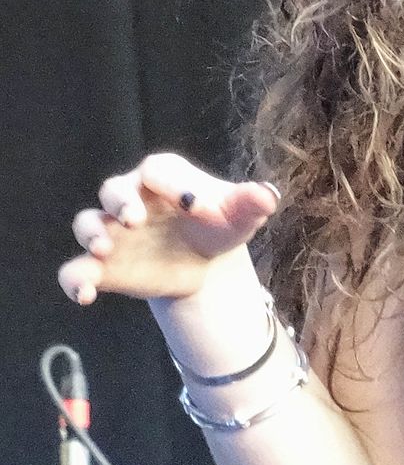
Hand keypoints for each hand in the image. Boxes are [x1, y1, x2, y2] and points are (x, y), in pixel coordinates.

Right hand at [58, 153, 279, 305]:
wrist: (203, 263)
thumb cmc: (219, 225)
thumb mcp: (240, 216)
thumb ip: (252, 203)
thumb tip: (267, 196)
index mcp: (165, 178)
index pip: (158, 169)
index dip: (175, 184)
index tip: (198, 207)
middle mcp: (132, 199)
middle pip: (113, 189)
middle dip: (120, 201)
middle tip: (135, 219)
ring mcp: (113, 232)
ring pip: (87, 222)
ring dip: (91, 232)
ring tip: (104, 247)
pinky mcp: (103, 266)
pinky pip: (74, 269)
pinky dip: (74, 280)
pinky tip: (87, 295)